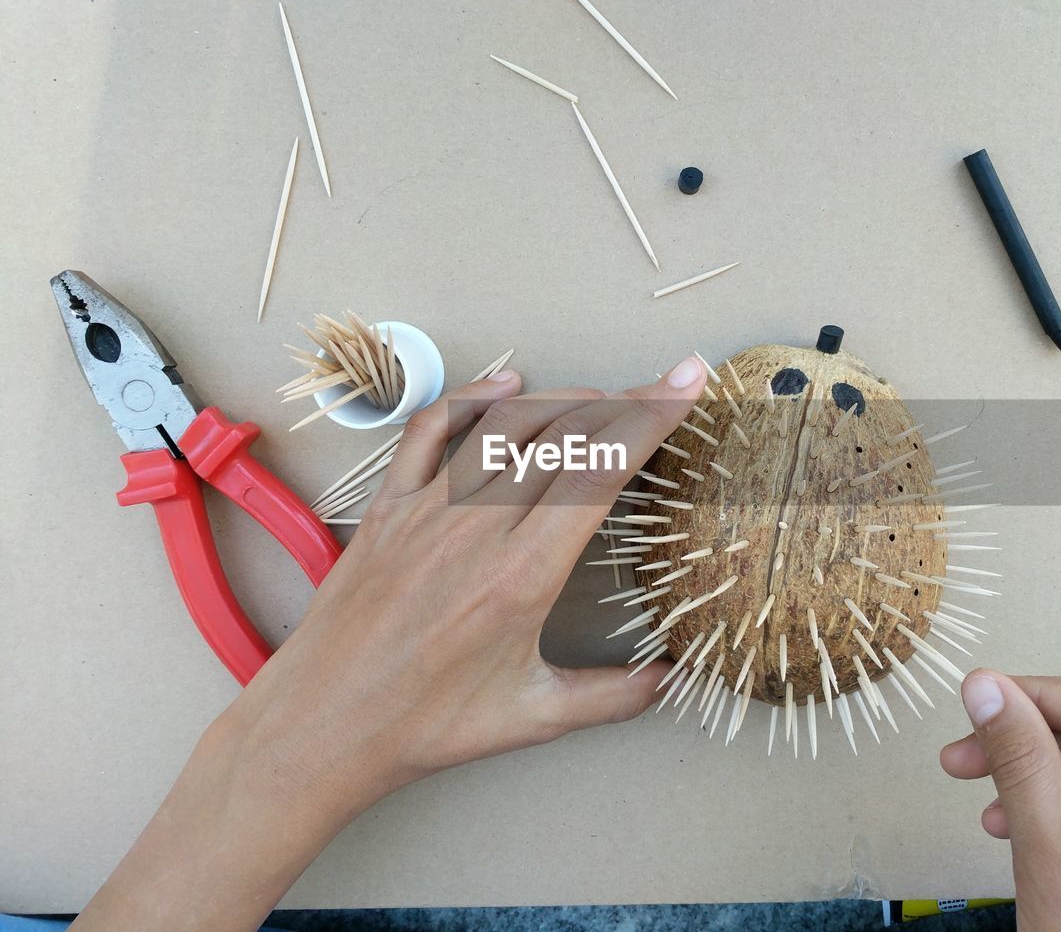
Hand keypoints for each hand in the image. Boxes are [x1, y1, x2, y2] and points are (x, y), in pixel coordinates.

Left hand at [72, 355, 708, 931]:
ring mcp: (429, 511)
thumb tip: (671, 678)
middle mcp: (478, 528)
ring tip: (602, 396)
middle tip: (662, 388)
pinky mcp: (389, 509)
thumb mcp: (534, 717)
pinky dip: (471, 399)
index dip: (650, 418)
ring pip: (505, 426)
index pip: (600, 470)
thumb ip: (613, 695)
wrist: (323, 724)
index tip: (686, 385)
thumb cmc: (424, 725)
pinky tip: (504, 387)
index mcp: (523, 573)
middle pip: (564, 435)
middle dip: (624, 402)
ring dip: (561, 399)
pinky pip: (430, 433)